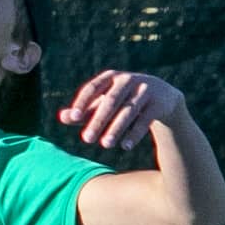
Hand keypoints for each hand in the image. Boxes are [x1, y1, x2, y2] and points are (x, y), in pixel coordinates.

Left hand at [59, 71, 186, 150]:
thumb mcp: (103, 103)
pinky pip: (145, 119)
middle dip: (98, 121)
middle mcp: (127, 80)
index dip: (83, 102)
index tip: (74, 118)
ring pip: (128, 111)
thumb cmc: (123, 99)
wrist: (162, 97)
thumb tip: (62, 118)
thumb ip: (84, 110)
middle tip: (86, 139)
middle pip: (111, 101)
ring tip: (105, 144)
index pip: (92, 87)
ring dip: (116, 128)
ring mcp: (145, 90)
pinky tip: (125, 146)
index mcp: (110, 77)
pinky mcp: (158, 103)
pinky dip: (135, 133)